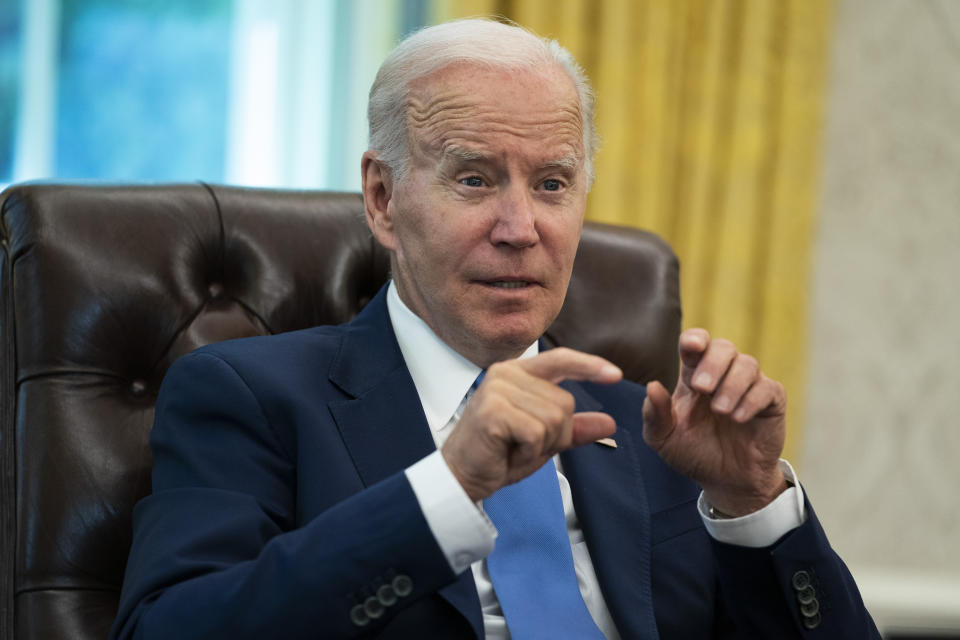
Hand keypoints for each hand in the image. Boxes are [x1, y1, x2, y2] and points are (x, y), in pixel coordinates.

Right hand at [442, 348, 621, 501]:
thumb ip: (575, 429)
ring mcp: (498, 390)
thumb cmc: (500, 455)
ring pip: (554, 419)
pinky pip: (537, 433)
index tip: (616, 375)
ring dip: (541, 445)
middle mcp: (506, 374)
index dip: (590, 366)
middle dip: (555, 434)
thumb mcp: (545, 440)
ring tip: (514, 447)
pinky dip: (530, 451)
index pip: (560, 360)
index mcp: (518, 373)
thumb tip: (610, 423)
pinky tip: (508, 452)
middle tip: (524, 444)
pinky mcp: (493, 411)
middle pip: (565, 403)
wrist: (463, 477)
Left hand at [642, 329, 787, 515]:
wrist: (723, 481)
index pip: (696, 344)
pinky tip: (738, 418)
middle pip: (724, 347)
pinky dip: (752, 400)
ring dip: (732, 385)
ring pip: (748, 364)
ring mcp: (748, 386)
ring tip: (720, 410)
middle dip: (713, 363)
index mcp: (694, 376)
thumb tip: (652, 386)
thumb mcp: (663, 438)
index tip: (692, 346)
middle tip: (701, 388)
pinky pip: (768, 388)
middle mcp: (723, 375)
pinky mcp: (771, 403)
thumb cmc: (692, 453)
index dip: (695, 339)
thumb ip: (654, 414)